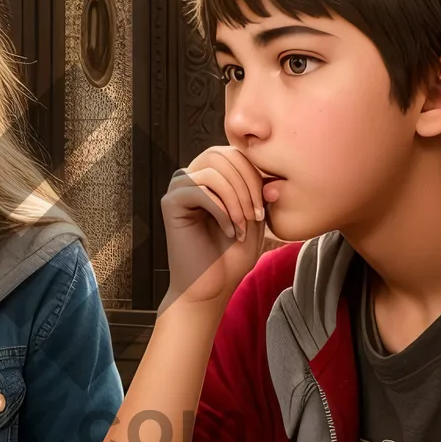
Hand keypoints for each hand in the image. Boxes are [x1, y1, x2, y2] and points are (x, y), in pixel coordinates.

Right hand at [162, 146, 266, 308]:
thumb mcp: (256, 217)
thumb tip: (270, 174)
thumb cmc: (231, 256)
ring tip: (243, 226)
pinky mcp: (170, 203)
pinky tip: (228, 231)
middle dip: (247, 185)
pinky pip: (200, 190)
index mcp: (211, 177)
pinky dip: (221, 210)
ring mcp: (179, 189)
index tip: (265, 210)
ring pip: (213, 171)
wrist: (211, 288)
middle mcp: (191, 178)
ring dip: (236, 199)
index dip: (255, 176)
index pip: (235, 153)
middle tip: (257, 217)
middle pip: (223, 156)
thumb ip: (261, 190)